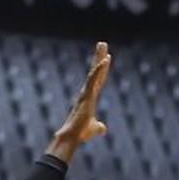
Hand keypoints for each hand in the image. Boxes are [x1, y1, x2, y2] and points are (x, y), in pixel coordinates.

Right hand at [48, 42, 110, 160]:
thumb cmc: (80, 133)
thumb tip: (102, 129)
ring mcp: (86, 92)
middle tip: (102, 43)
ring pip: (94, 72)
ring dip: (99, 58)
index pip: (98, 80)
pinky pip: (94, 79)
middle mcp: (87, 92)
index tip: (106, 58)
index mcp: (90, 98)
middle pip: (95, 71)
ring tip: (103, 45)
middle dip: (99, 57)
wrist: (72, 136)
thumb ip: (98, 127)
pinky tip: (106, 60)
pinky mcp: (87, 95)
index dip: (102, 69)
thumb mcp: (93, 129)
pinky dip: (99, 69)